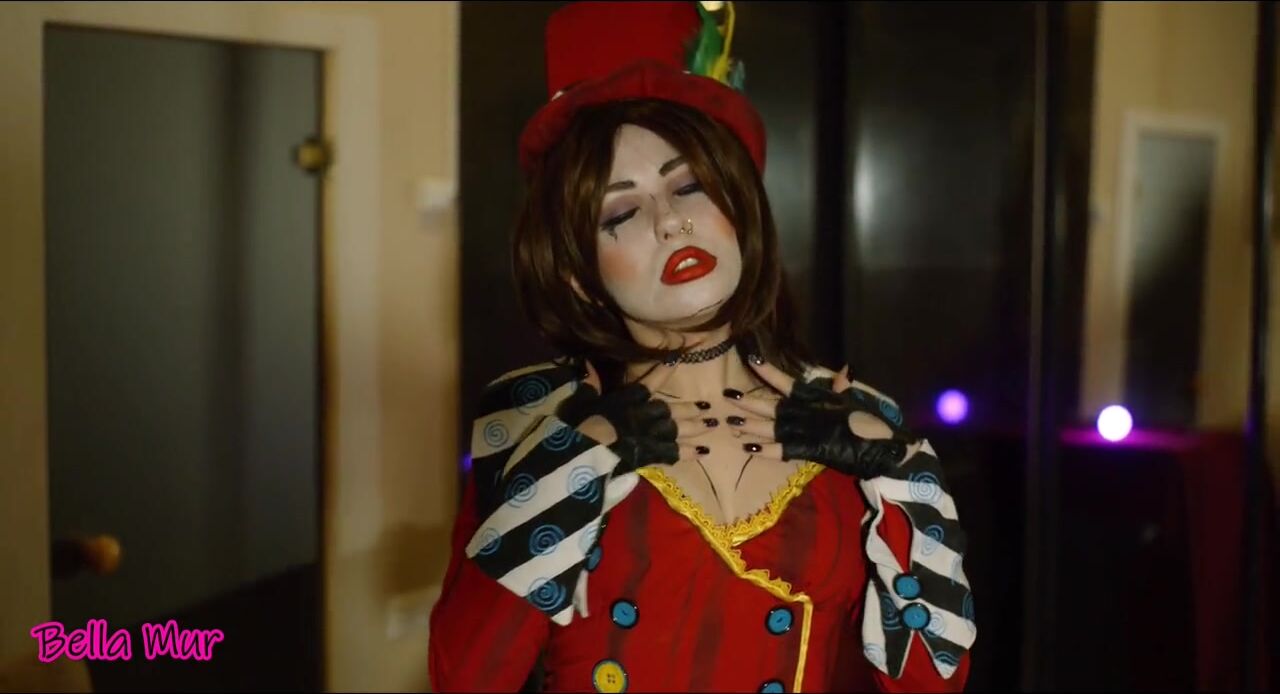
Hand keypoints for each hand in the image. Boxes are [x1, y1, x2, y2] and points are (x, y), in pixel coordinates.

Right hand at [556, 358, 714, 473]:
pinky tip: (703, 453)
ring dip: (696, 427)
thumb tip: (586, 366)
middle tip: (707, 407)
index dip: (663, 370)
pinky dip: (689, 453)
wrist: (592, 447)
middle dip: (690, 408)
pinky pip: (675, 453)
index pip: (650, 381)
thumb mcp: (584, 400)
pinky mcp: (652, 454)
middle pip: (671, 410)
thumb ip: (590, 384)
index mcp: (630, 397)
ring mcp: (652, 434)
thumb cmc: (584, 421)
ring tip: (712, 424)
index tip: (676, 360)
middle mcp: (646, 413)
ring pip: (679, 429)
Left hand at [723, 357, 912, 478]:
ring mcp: (808, 430)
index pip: (787, 382)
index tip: (751, 360)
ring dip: (750, 426)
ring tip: (730, 423)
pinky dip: (765, 450)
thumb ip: (842, 387)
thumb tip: (845, 370)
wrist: (885, 444)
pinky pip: (783, 450)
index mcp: (817, 397)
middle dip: (749, 402)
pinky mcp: (811, 450)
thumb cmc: (870, 421)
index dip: (769, 371)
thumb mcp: (853, 401)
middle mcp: (808, 411)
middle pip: (772, 406)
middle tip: (727, 396)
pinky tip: (747, 448)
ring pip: (772, 427)